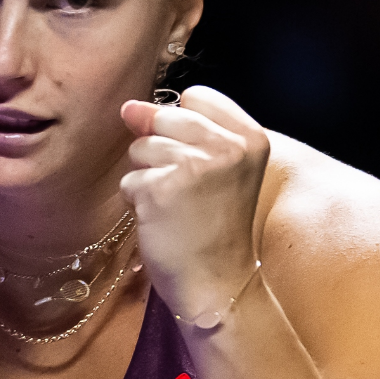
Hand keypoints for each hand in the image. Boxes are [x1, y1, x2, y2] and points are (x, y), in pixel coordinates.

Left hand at [119, 85, 269, 319]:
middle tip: (189, 190)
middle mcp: (227, 147)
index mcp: (251, 137)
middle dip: (163, 151)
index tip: (202, 162)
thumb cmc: (216, 225)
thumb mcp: (219, 168)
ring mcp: (194, 167)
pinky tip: (162, 221)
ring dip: (147, 177)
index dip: (186, 127)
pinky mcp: (161, 189)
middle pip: (165, 117)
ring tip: (175, 205)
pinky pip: (129, 180)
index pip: (197, 96)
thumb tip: (130, 108)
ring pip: (141, 147)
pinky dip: (137, 202)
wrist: (218, 282)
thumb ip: (182, 129)